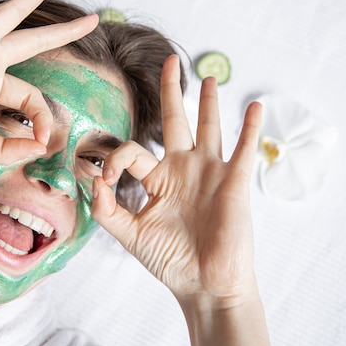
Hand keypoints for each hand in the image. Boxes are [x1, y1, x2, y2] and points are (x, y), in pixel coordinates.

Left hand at [92, 55, 262, 306]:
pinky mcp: (234, 183)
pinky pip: (244, 150)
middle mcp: (184, 169)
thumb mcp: (130, 235)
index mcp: (159, 179)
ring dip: (209, 102)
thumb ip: (107, 210)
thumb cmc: (170, 261)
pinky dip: (250, 128)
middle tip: (170, 60)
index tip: (106, 179)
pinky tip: (253, 106)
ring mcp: (210, 173)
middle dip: (172, 91)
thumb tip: (92, 182)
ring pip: (209, 128)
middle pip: (176, 121)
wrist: (203, 285)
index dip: (116, 159)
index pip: (134, 151)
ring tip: (208, 77)